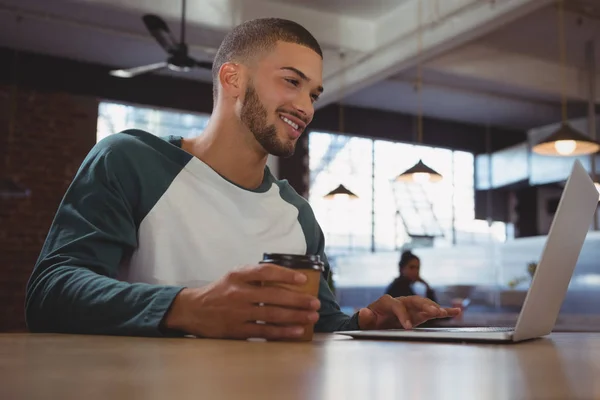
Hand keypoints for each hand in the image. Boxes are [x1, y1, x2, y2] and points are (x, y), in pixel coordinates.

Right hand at [162, 264, 320, 339]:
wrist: (193, 310)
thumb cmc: (220, 291)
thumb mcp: (234, 276)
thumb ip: (255, 276)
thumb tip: (287, 278)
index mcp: (238, 275)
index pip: (265, 272)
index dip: (286, 274)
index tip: (303, 279)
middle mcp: (238, 292)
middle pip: (273, 295)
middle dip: (298, 299)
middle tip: (315, 302)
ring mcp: (237, 312)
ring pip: (272, 314)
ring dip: (295, 316)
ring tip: (311, 317)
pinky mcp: (237, 330)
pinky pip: (264, 331)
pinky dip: (282, 331)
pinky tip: (296, 331)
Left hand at [358, 295, 460, 329]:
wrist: (374, 322)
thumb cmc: (369, 322)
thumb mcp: (364, 322)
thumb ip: (365, 318)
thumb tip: (363, 311)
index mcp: (387, 302)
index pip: (397, 306)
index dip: (402, 315)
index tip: (408, 327)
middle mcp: (401, 301)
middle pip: (414, 300)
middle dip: (425, 305)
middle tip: (435, 312)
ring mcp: (411, 307)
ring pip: (425, 304)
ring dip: (435, 308)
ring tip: (446, 312)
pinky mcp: (418, 313)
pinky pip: (431, 311)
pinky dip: (444, 311)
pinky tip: (456, 311)